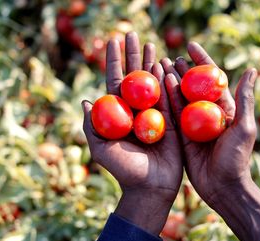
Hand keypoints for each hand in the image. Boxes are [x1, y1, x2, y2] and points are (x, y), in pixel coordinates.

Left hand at [81, 32, 182, 234]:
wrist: (150, 187)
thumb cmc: (123, 169)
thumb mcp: (101, 149)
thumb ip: (91, 126)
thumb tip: (86, 100)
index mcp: (119, 113)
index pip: (115, 81)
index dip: (114, 60)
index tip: (114, 40)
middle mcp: (136, 109)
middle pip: (134, 77)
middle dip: (134, 55)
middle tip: (135, 35)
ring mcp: (155, 113)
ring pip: (153, 83)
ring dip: (151, 62)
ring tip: (151, 44)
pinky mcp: (172, 120)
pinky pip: (169, 97)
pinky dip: (167, 80)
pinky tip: (165, 63)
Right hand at [161, 42, 259, 240]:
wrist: (223, 187)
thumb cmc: (237, 157)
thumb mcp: (244, 127)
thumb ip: (244, 99)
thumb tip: (251, 69)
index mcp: (225, 108)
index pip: (213, 78)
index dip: (202, 61)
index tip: (191, 46)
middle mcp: (208, 113)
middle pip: (193, 86)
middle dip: (183, 69)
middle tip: (172, 56)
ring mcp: (193, 124)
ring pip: (180, 97)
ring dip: (171, 80)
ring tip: (161, 64)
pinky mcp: (181, 135)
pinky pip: (171, 114)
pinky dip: (165, 99)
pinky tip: (158, 85)